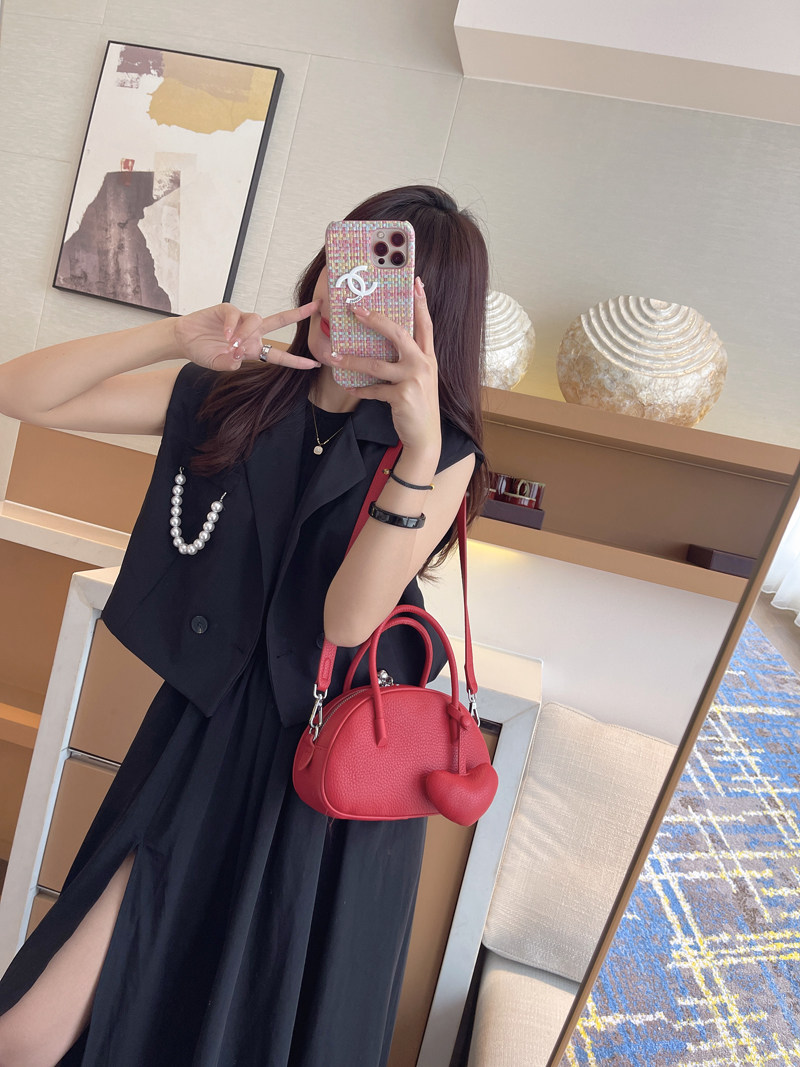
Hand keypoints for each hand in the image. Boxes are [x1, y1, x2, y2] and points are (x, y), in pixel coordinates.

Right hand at [172, 301, 322, 371]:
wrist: (184, 339)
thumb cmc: (203, 351)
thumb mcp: (217, 364)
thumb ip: (228, 364)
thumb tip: (237, 359)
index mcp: (253, 348)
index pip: (279, 354)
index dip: (296, 360)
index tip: (314, 364)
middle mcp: (251, 332)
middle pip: (279, 321)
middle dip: (298, 314)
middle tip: (316, 307)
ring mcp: (240, 320)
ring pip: (256, 319)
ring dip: (246, 333)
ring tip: (231, 344)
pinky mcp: (227, 310)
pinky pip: (236, 315)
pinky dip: (232, 325)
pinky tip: (225, 336)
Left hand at [327, 279, 440, 453]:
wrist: (426, 436)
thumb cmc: (418, 405)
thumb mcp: (419, 379)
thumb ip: (408, 361)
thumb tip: (385, 346)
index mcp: (428, 357)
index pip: (425, 324)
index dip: (421, 303)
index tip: (417, 282)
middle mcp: (423, 364)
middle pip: (398, 334)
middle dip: (375, 319)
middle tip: (355, 309)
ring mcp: (413, 380)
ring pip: (376, 364)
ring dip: (352, 360)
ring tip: (334, 356)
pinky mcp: (402, 396)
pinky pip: (373, 389)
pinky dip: (360, 389)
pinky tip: (350, 388)